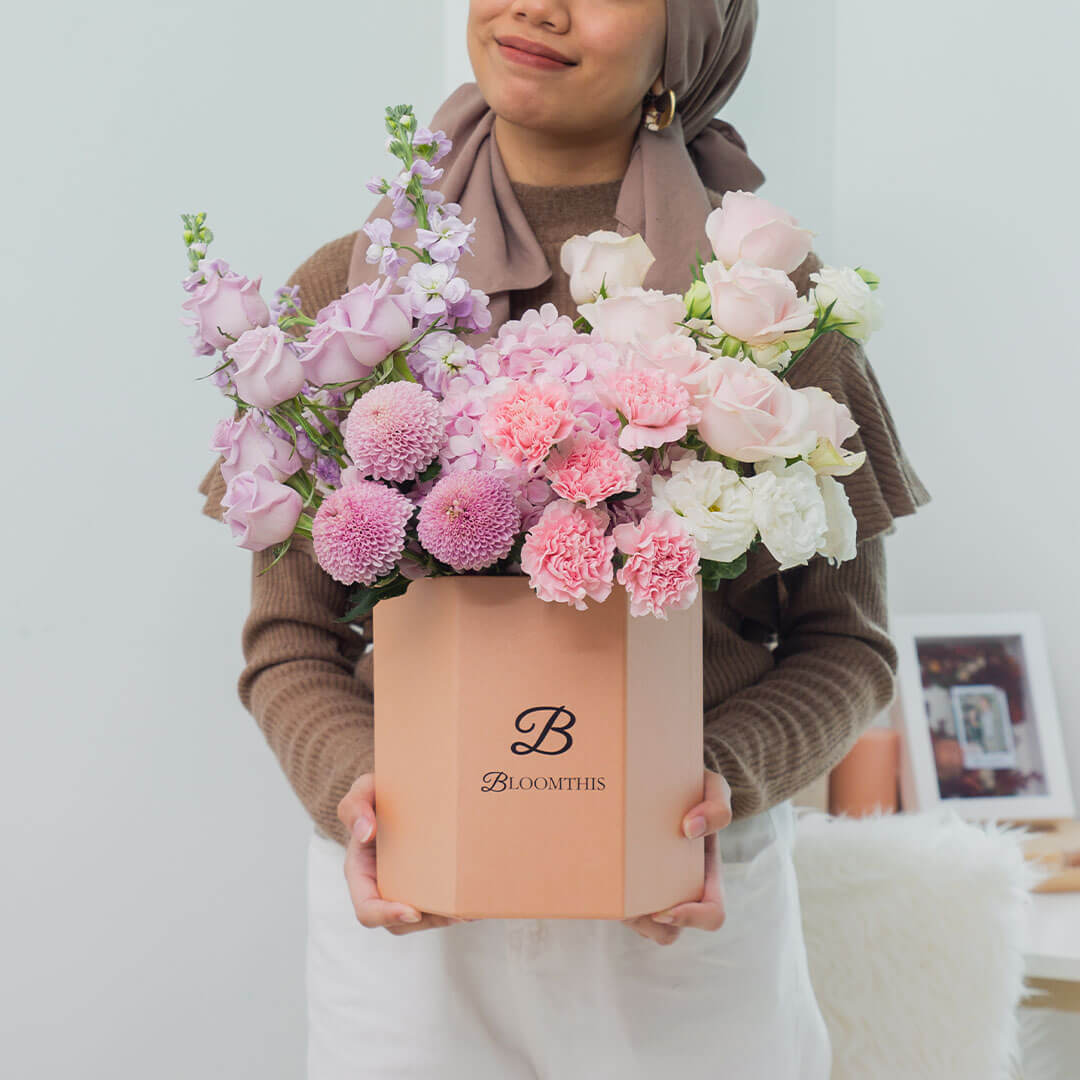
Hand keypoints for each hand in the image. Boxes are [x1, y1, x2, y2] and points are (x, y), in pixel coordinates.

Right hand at [336, 773, 472, 933]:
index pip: (366, 910)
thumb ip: (355, 806)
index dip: (386, 916)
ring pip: (422, 919)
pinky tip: (475, 901)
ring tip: (469, 910)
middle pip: (399, 922)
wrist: (404, 789)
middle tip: (456, 914)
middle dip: (428, 921)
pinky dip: (455, 908)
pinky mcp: (425, 883)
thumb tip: (365, 833)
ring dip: (445, 918)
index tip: (413, 911)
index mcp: (360, 873)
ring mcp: (403, 888)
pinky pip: (437, 906)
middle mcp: (380, 886)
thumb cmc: (380, 792)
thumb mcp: (364, 790)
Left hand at [622, 768, 732, 944]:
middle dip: (646, 923)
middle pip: (668, 933)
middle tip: (626, 902)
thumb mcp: (713, 787)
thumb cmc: (692, 786)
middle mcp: (681, 890)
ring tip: (608, 885)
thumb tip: (690, 829)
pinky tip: (593, 870)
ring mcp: (653, 890)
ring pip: (639, 926)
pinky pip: (616, 907)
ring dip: (624, 916)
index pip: (712, 916)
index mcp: (707, 876)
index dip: (692, 919)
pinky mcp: (626, 884)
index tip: (665, 908)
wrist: (662, 776)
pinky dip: (606, 899)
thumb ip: (717, 806)